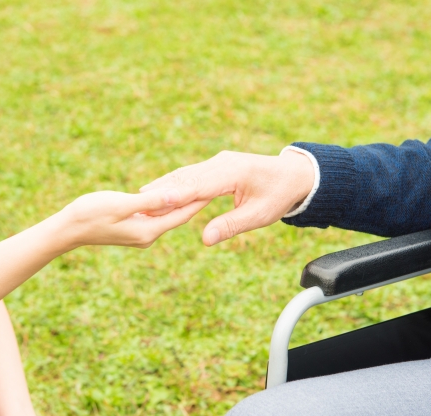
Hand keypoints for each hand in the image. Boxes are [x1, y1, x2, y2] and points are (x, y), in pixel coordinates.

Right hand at [59, 189, 207, 247]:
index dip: (200, 199)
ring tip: (199, 186)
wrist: (68, 230)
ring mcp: (141, 234)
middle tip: (215, 183)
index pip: (182, 214)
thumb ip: (150, 201)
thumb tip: (178, 195)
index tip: (216, 186)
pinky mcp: (134, 229)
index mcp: (148, 231)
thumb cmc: (90, 214)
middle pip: (178, 215)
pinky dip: (165, 204)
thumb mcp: (120, 205)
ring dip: (181, 201)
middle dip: (195, 199)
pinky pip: (156, 215)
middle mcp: (148, 236)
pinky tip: (172, 194)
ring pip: (168, 215)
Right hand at [139, 150, 314, 245]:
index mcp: (232, 172)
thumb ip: (231, 226)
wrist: (293, 174)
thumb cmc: (278, 196)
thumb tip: (205, 239)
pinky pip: (191, 174)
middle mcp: (221, 163)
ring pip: (185, 174)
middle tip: (136, 203)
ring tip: (140, 198)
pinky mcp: (216, 165)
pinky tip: (158, 190)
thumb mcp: (259, 215)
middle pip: (185, 178)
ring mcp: (217, 162)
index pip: (197, 185)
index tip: (151, 204)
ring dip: (163, 186)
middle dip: (161, 191)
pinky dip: (174, 183)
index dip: (173, 196)